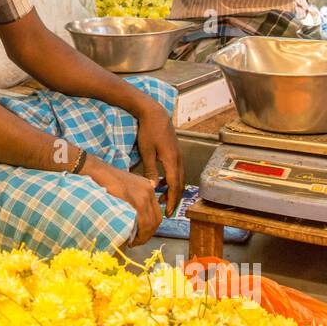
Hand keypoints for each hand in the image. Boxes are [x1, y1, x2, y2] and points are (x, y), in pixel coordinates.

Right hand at [82, 156, 162, 244]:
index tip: (142, 235)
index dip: (151, 228)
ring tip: (133, 242)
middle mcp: (149, 190)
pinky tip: (130, 238)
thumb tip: (140, 213)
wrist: (95, 170)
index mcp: (148, 187)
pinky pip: (142, 221)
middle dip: (148, 234)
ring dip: (143, 236)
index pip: (156, 212)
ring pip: (150, 223)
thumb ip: (136, 195)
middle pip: (156, 219)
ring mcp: (142, 195)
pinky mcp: (134, 199)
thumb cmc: (106, 179)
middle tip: (137, 242)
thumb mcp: (126, 184)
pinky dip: (139, 233)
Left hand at [135, 98, 184, 216]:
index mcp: (171, 160)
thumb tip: (152, 187)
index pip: (174, 186)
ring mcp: (179, 155)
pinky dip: (173, 181)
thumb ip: (150, 170)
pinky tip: (164, 184)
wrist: (154, 113)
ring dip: (174, 190)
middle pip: (180, 184)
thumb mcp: (146, 152)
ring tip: (165, 200)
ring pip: (180, 178)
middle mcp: (178, 159)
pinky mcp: (176, 152)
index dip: (171, 200)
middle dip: (175, 199)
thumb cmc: (148, 131)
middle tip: (168, 212)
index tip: (167, 212)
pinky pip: (178, 171)